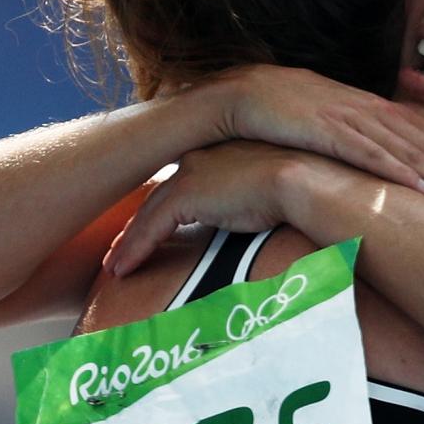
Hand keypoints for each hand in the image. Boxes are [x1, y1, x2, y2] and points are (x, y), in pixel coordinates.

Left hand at [105, 141, 333, 273]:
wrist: (307, 179)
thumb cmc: (306, 189)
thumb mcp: (277, 192)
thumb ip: (258, 203)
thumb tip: (268, 223)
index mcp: (219, 153)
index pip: (182, 184)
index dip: (164, 209)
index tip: (153, 230)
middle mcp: (198, 158)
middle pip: (158, 197)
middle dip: (138, 225)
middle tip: (121, 249)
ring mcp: (190, 174)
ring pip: (148, 213)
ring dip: (128, 242)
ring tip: (115, 266)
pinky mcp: (186, 194)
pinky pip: (150, 227)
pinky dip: (134, 249)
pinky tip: (122, 270)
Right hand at [199, 65, 423, 219]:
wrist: (249, 92)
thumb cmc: (300, 117)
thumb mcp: (351, 133)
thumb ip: (383, 150)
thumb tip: (412, 176)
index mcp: (392, 116)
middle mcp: (384, 115)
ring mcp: (359, 121)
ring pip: (415, 157)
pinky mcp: (330, 131)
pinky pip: (371, 156)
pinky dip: (400, 174)